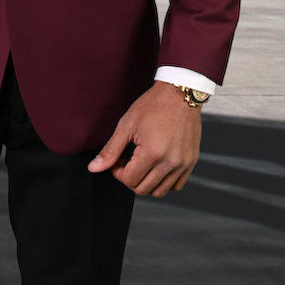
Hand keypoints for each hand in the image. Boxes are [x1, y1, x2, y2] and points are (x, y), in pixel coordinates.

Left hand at [87, 81, 201, 196]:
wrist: (180, 93)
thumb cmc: (153, 105)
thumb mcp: (127, 124)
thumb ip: (111, 149)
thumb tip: (94, 168)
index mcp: (152, 152)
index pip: (129, 180)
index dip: (118, 172)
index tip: (118, 160)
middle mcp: (170, 162)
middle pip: (143, 189)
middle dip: (130, 178)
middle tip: (128, 161)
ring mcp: (183, 164)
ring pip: (159, 192)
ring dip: (147, 182)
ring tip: (142, 164)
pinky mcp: (191, 162)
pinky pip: (176, 186)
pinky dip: (164, 182)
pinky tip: (157, 166)